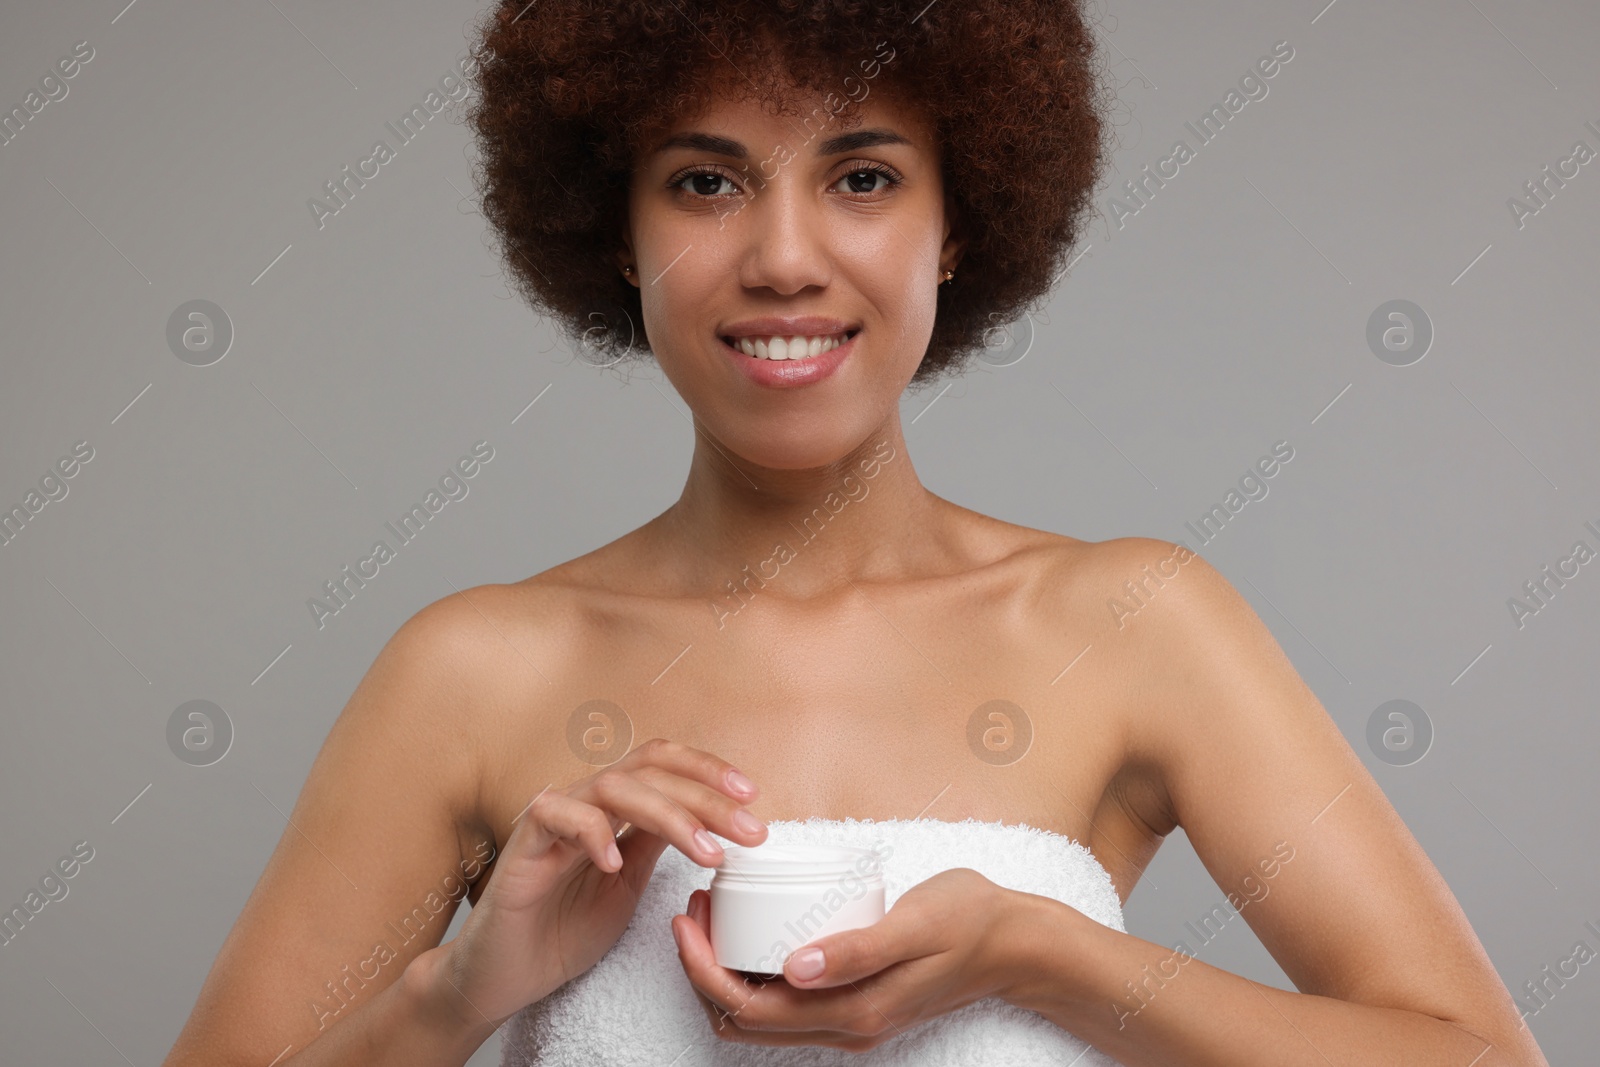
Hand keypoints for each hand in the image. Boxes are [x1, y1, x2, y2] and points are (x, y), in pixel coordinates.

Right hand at [414, 738, 768, 1030]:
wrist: (506, 975)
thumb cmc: (563, 929)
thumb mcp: (630, 885)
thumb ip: (656, 844)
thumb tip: (708, 817)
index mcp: (612, 808)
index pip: (662, 764)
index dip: (707, 770)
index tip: (752, 797)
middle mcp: (585, 801)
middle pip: (649, 771)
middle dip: (707, 797)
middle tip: (749, 830)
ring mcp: (553, 817)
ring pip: (614, 787)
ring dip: (669, 814)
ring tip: (706, 852)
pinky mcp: (523, 843)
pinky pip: (557, 815)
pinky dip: (593, 833)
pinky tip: (616, 862)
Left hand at [670, 867, 1025, 1051]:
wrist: (1016, 943)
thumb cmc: (970, 922)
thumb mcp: (916, 924)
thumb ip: (857, 949)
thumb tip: (794, 967)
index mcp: (855, 1012)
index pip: (750, 1008)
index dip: (704, 969)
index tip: (687, 919)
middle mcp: (847, 1028)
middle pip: (745, 1020)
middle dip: (704, 971)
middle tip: (693, 912)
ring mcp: (851, 1020)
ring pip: (762, 1016)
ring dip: (726, 973)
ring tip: (714, 915)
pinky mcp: (857, 1003)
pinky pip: (787, 1003)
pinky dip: (755, 973)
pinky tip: (754, 930)